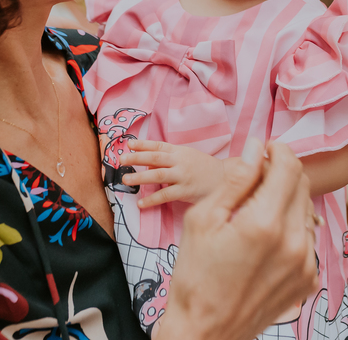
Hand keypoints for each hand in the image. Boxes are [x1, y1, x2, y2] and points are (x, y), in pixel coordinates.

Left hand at [120, 140, 235, 206]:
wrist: (225, 180)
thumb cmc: (203, 168)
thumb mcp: (187, 157)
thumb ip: (169, 159)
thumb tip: (147, 162)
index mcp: (180, 151)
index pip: (158, 146)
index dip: (143, 144)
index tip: (128, 144)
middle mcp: (180, 162)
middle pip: (155, 158)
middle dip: (137, 158)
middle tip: (122, 160)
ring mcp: (183, 176)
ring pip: (158, 176)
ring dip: (140, 177)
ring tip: (126, 179)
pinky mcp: (186, 191)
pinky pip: (165, 195)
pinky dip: (152, 199)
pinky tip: (141, 203)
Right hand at [154, 139, 318, 339]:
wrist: (205, 330)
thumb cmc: (196, 274)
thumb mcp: (203, 219)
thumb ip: (235, 180)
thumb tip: (256, 148)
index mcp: (265, 224)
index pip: (289, 167)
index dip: (278, 151)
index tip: (264, 151)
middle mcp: (294, 242)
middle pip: (302, 185)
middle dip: (282, 172)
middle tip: (256, 177)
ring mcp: (305, 263)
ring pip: (306, 210)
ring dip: (287, 200)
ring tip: (256, 211)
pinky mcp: (308, 279)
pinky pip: (307, 238)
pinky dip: (291, 227)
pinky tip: (265, 238)